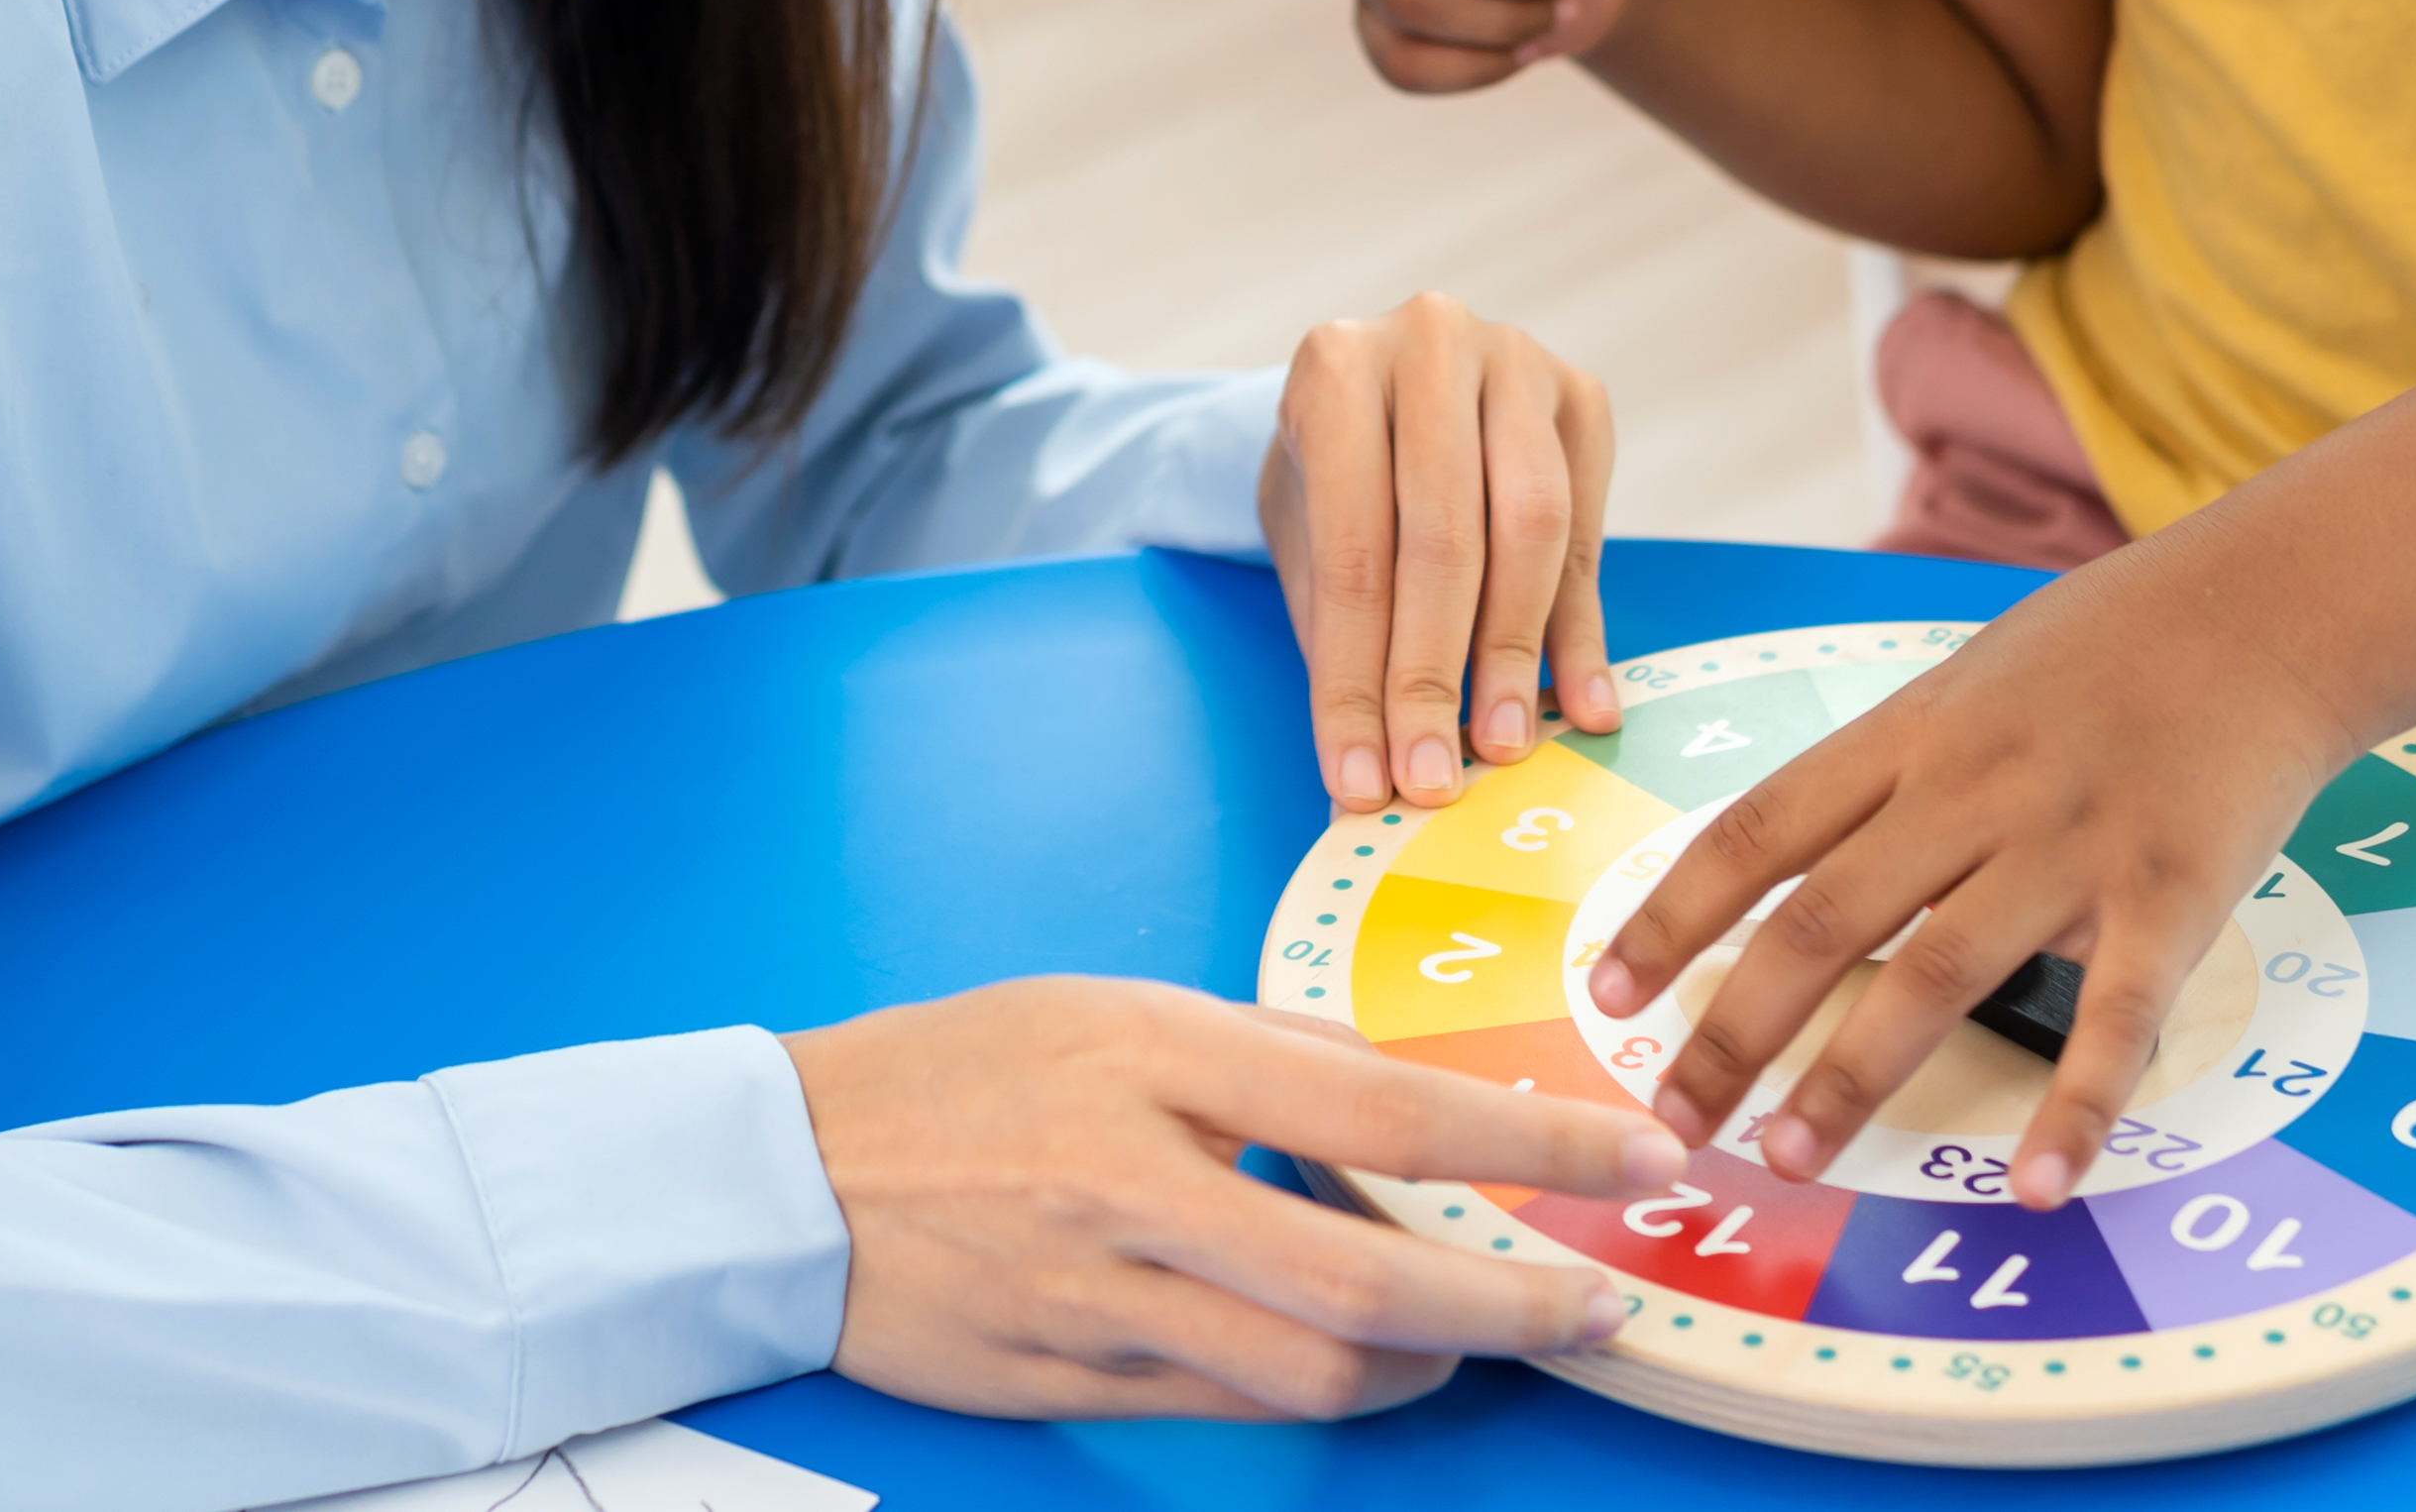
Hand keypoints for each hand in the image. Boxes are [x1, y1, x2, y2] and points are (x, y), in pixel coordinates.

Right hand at [789, 981, 1679, 1419]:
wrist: (778, 1171)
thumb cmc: (959, 1071)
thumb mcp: (1115, 1011)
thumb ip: (1266, 1057)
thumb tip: (1415, 1104)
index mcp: (1151, 1055)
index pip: (1386, 1104)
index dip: (1531, 1143)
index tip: (1637, 1157)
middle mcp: (1128, 1179)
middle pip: (1366, 1273)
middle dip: (1511, 1302)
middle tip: (1602, 1307)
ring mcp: (1091, 1295)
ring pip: (1308, 1367)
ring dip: (1424, 1361)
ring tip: (1480, 1334)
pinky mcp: (1059, 1381)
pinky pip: (1228, 1404)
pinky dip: (1319, 1390)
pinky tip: (1366, 1363)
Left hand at [1259, 292, 1622, 812]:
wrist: (1385, 382)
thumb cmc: (1335, 473)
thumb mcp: (1306, 535)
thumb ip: (1337, 637)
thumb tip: (1365, 784)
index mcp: (1335, 366)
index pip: (1352, 549)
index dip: (1357, 677)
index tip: (1361, 780)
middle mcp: (1429, 342)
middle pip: (1445, 537)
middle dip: (1435, 674)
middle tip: (1434, 775)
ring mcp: (1516, 359)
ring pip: (1531, 526)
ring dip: (1516, 652)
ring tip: (1505, 744)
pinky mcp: (1582, 396)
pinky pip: (1589, 529)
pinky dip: (1583, 628)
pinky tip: (1586, 705)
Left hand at [1579, 556, 2353, 1208]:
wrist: (2263, 608)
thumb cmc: (2106, 651)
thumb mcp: (1966, 683)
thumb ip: (1889, 777)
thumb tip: (1792, 868)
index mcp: (1909, 735)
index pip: (1758, 829)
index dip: (1672, 913)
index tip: (1609, 990)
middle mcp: (1971, 789)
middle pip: (1821, 917)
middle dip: (1732, 1027)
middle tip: (1673, 1114)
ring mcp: (2070, 844)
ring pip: (1935, 972)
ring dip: (1851, 1077)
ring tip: (1789, 1158)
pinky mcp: (2170, 896)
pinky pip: (2115, 1018)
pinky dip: (2073, 1109)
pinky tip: (2033, 1183)